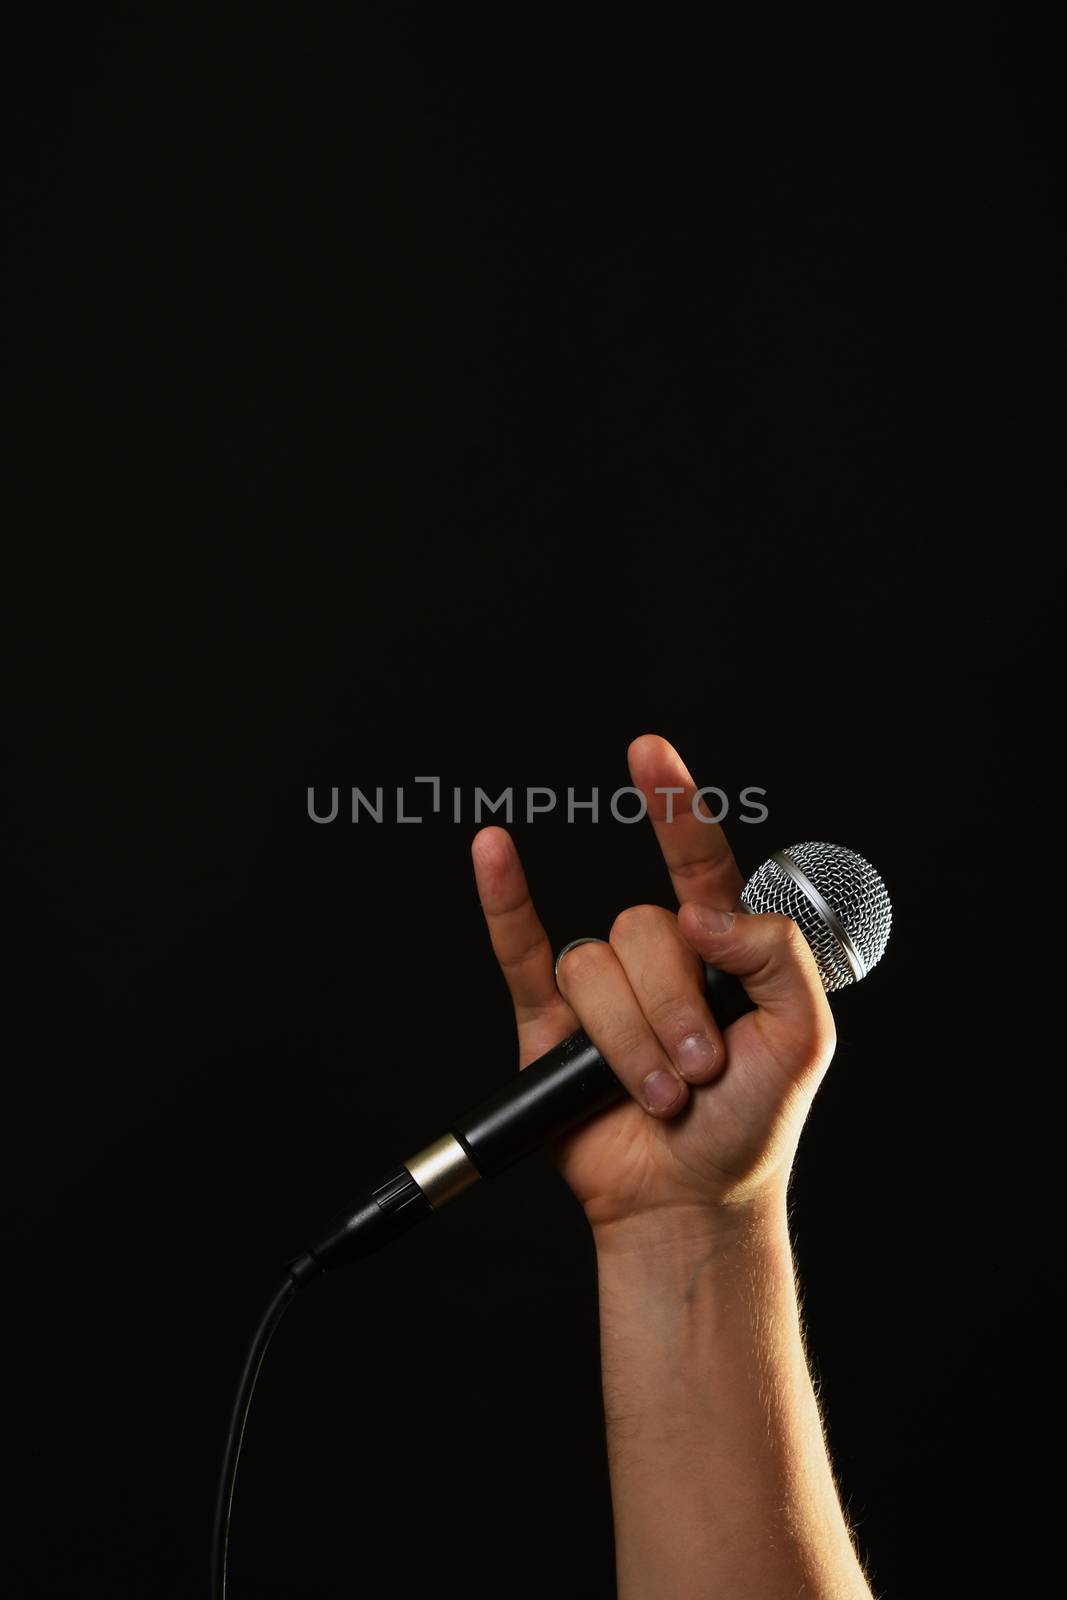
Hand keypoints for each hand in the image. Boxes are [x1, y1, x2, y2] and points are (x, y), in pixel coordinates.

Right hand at [470, 735, 835, 1240]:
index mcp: (718, 948)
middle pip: (642, 931)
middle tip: (702, 1071)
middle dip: (674, 1010)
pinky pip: (520, 951)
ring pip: (595, 969)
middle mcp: (656, 958)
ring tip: (662, 1093)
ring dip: (631, 1041)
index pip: (698, 862)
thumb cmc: (752, 1121)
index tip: (650, 754)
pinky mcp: (547, 1024)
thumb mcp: (802, 1036)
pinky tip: (493, 850)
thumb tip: (700, 912)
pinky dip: (503, 900)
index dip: (674, 806)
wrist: (690, 1198)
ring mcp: (601, 990)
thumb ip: (776, 955)